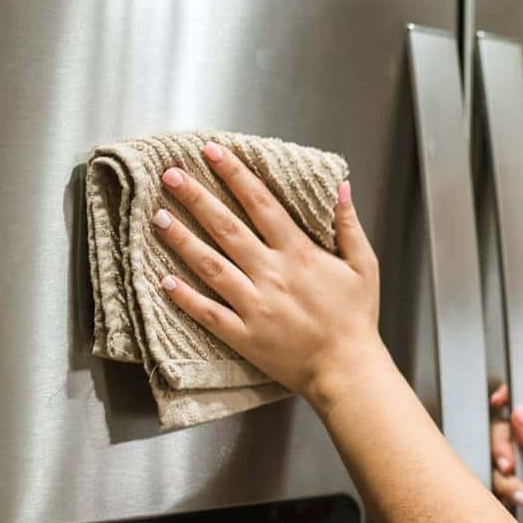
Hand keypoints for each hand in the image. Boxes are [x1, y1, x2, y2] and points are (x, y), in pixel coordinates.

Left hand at [152, 140, 389, 409]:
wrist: (346, 369)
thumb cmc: (356, 318)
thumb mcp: (364, 266)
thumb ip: (349, 225)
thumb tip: (342, 187)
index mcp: (299, 254)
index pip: (261, 204)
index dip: (235, 175)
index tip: (213, 152)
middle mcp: (272, 275)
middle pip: (227, 228)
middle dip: (197, 198)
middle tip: (171, 174)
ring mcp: (254, 306)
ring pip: (210, 266)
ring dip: (182, 239)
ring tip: (157, 216)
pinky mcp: (243, 335)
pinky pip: (207, 312)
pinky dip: (184, 296)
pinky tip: (161, 279)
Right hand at [489, 384, 522, 522]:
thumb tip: (518, 409)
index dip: (512, 398)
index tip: (497, 402)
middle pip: (505, 430)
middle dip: (501, 447)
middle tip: (508, 465)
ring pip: (499, 459)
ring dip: (506, 477)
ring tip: (522, 493)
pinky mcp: (519, 488)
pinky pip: (499, 483)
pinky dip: (505, 492)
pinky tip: (520, 501)